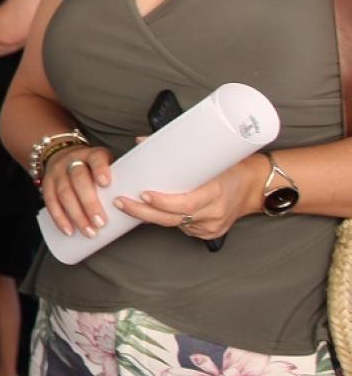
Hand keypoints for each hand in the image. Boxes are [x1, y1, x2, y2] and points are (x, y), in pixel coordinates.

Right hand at [40, 144, 115, 236]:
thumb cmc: (92, 167)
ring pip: (64, 193)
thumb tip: (145, 207)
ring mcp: (57, 173)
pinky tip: (69, 230)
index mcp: (91, 155)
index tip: (107, 184)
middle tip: (101, 222)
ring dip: (76, 215)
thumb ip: (121, 179)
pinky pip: (51, 202)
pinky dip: (59, 218)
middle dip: (89, 203)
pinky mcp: (46, 184)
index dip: (100, 170)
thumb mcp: (106, 164)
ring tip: (89, 232)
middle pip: (79, 180)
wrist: (62, 154)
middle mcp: (72, 161)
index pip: (96, 159)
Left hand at [112, 152, 265, 239]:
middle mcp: (214, 213)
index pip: (185, 203)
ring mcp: (211, 227)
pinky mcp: (209, 234)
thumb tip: (142, 141)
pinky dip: (168, 219)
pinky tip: (153, 212)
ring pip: (174, 224)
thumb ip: (176, 150)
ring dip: (151, 216)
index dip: (162, 202)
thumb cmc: (232, 168)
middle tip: (121, 201)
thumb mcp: (210, 157)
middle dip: (142, 212)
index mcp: (217, 193)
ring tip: (128, 205)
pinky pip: (183, 227)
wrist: (256, 187)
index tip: (142, 193)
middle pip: (172, 218)